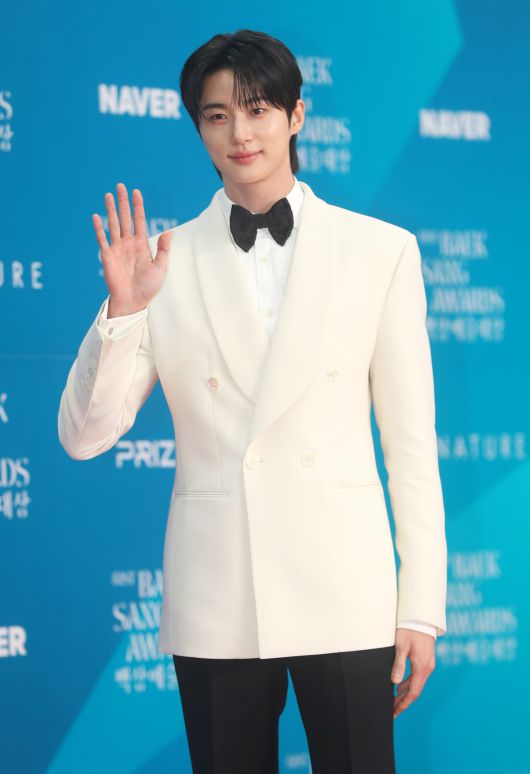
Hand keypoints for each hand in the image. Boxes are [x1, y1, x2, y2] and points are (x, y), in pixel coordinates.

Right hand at [92, 182, 171, 316]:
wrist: (133, 301)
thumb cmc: (148, 287)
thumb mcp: (160, 267)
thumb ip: (163, 249)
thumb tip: (168, 232)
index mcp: (141, 245)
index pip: (139, 221)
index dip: (138, 206)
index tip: (136, 192)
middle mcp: (128, 243)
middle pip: (125, 218)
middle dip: (123, 202)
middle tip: (120, 186)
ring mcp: (117, 248)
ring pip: (114, 224)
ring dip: (111, 210)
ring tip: (108, 195)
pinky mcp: (107, 256)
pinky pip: (102, 239)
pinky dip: (99, 228)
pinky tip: (97, 216)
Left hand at [391, 628, 435, 717]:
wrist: (422, 617)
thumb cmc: (410, 629)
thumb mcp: (401, 646)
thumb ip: (398, 664)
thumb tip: (395, 683)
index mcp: (422, 667)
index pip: (413, 692)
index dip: (403, 704)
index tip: (394, 713)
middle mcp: (427, 668)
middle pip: (415, 691)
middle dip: (403, 702)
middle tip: (392, 711)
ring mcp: (428, 664)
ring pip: (417, 684)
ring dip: (406, 693)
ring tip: (394, 702)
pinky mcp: (426, 659)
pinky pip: (418, 676)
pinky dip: (409, 684)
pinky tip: (400, 687)